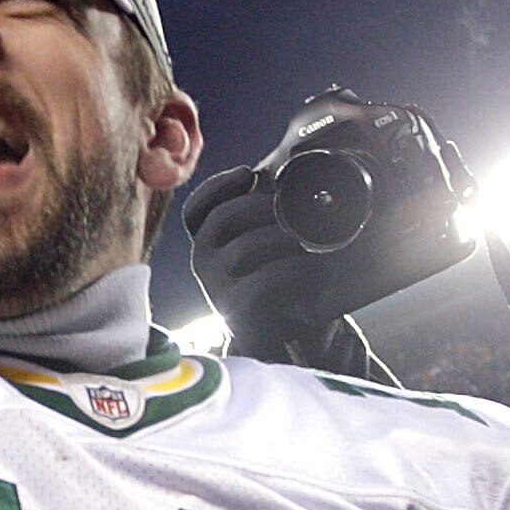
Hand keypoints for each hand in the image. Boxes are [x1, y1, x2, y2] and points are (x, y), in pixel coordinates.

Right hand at [183, 161, 345, 358]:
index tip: (249, 172)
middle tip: (296, 207)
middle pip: (222, 217)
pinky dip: (294, 268)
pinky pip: (265, 278)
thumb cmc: (278, 283)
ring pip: (246, 245)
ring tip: (312, 239)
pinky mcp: (237, 307)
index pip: (196, 208)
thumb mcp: (268, 244)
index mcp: (208, 242)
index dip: (217, 186)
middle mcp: (203, 260)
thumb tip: (283, 171)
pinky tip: (314, 266)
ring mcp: (216, 285)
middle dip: (262, 205)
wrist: (281, 338)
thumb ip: (267, 213)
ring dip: (284, 237)